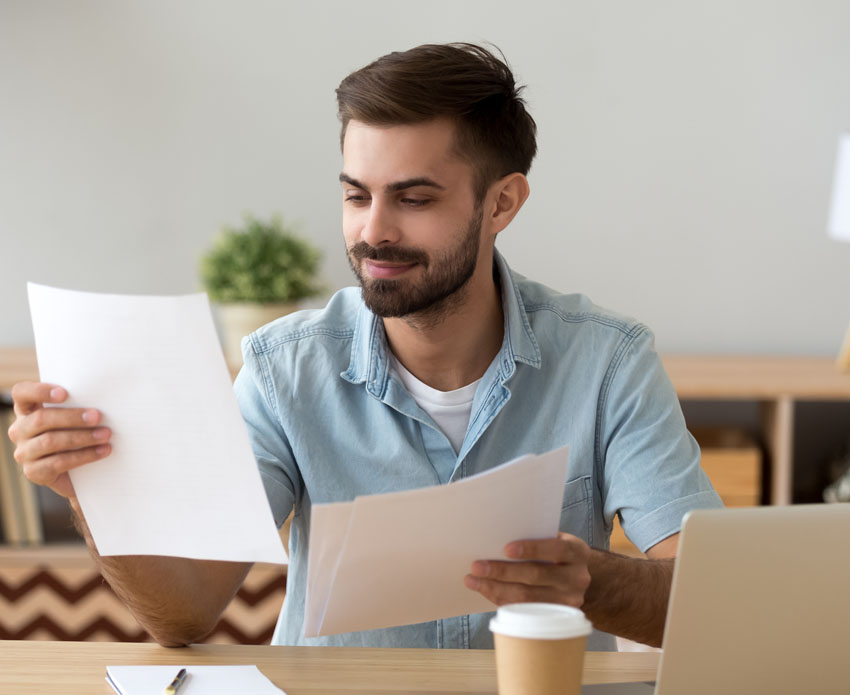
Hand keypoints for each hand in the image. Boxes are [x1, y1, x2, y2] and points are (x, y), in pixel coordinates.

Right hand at [7, 382, 111, 498]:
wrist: (79, 472)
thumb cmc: (78, 433)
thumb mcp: (74, 417)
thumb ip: (78, 404)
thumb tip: (103, 396)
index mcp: (27, 409)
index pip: (22, 393)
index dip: (39, 391)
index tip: (65, 393)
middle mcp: (20, 430)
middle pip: (40, 419)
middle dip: (72, 417)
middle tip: (98, 416)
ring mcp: (24, 452)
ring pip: (50, 441)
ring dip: (82, 437)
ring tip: (105, 434)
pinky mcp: (34, 472)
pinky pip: (58, 462)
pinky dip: (84, 456)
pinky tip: (102, 451)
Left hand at [464, 532, 591, 607]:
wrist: (576, 578)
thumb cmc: (556, 553)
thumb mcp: (555, 540)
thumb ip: (535, 538)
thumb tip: (497, 538)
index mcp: (577, 552)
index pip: (556, 549)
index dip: (532, 548)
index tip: (506, 548)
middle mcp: (577, 578)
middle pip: (536, 575)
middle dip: (503, 571)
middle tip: (477, 566)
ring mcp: (569, 600)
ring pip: (527, 597)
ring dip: (496, 588)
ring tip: (474, 580)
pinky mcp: (555, 617)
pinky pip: (524, 610)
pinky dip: (501, 599)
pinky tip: (486, 590)